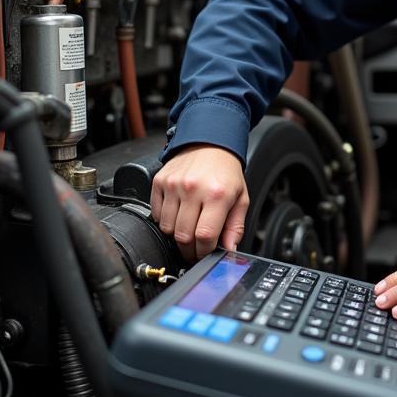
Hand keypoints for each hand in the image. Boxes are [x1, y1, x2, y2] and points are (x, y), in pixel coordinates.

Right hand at [151, 144, 248, 260]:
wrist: (209, 143)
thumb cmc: (225, 171)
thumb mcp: (240, 198)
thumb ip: (235, 227)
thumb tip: (229, 250)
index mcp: (216, 194)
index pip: (204, 236)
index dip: (204, 252)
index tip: (206, 253)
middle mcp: (193, 189)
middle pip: (183, 236)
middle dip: (189, 249)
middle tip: (196, 248)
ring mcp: (173, 185)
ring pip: (167, 228)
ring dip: (176, 235)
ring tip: (188, 228)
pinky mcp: (159, 182)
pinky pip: (156, 214)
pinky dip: (165, 221)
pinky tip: (177, 215)